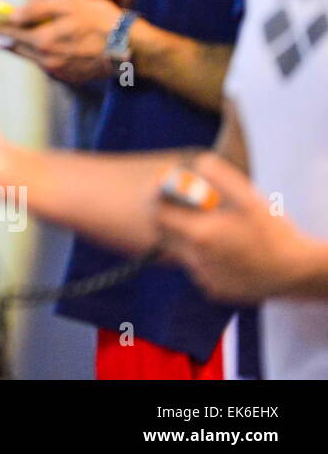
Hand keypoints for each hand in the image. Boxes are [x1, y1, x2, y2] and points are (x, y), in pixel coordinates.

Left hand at [0, 0, 122, 84]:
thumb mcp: (69, 3)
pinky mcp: (69, 78)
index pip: (9, 34)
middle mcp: (46, 60)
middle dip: (9, 37)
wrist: (131, 47)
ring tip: (28, 33)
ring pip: (33, 56)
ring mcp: (58, 72)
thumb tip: (11, 15)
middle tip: (0, 28)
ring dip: (28, 45)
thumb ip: (36, 9)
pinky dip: (45, 54)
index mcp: (43, 41)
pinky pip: (48, 64)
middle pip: (18, 47)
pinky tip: (52, 44)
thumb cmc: (101, 20)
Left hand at [155, 155, 323, 303]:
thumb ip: (219, 177)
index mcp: (198, 234)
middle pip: (165, 235)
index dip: (161, 200)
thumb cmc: (272, 233)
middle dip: (173, 219)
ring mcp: (203, 277)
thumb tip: (198, 163)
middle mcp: (194, 259)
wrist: (295, 272)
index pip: (158, 214)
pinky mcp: (214, 289)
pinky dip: (204, 258)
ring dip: (189, 239)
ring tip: (217, 231)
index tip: (169, 191)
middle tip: (192, 210)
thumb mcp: (248, 199)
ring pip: (181, 253)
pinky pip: (198, 270)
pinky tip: (227, 252)